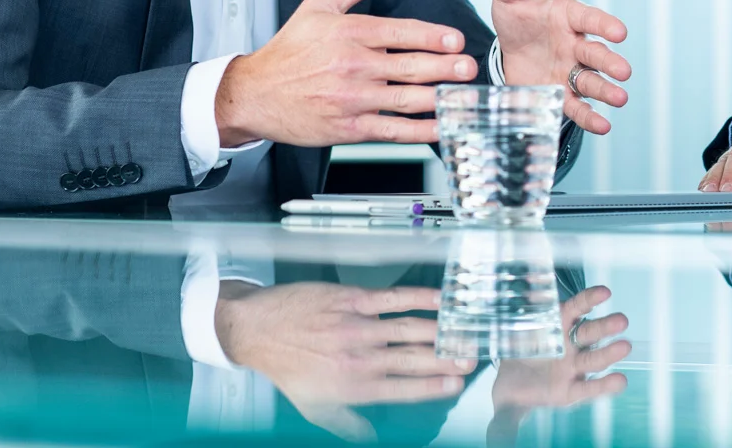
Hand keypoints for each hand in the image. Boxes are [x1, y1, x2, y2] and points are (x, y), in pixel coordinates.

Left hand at [215, 281, 470, 440]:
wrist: (259, 331)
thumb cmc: (288, 370)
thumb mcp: (315, 409)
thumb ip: (349, 425)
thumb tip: (373, 439)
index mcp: (355, 387)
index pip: (404, 389)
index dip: (434, 387)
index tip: (457, 384)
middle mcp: (361, 359)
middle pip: (414, 359)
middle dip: (447, 359)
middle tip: (472, 357)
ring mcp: (359, 327)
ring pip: (410, 329)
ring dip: (441, 331)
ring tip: (464, 332)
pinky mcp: (354, 299)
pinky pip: (394, 298)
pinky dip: (421, 298)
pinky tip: (441, 299)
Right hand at [217, 0, 477, 148]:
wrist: (254, 94)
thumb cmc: (289, 50)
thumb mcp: (318, 6)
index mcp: (350, 32)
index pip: (401, 31)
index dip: (433, 36)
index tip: (456, 39)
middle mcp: (353, 65)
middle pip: (410, 66)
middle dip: (445, 67)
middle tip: (470, 67)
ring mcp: (352, 99)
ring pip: (406, 99)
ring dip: (440, 99)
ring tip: (464, 97)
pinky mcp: (349, 128)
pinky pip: (392, 131)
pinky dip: (420, 131)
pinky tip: (440, 127)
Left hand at [487, 0, 631, 133]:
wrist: (513, 47)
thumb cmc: (518, 16)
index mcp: (568, 16)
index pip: (589, 18)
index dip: (603, 24)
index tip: (620, 32)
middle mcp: (576, 44)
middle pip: (596, 53)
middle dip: (609, 62)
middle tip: (624, 71)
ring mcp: (571, 71)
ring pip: (591, 82)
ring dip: (606, 90)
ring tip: (620, 99)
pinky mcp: (562, 95)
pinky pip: (578, 107)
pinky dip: (590, 117)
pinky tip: (603, 126)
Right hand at [490, 286, 629, 413]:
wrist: (509, 367)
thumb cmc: (514, 394)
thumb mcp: (508, 411)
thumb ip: (506, 426)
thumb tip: (497, 445)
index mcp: (565, 391)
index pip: (588, 390)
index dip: (603, 386)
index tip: (620, 381)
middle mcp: (572, 366)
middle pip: (593, 359)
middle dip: (609, 353)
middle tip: (625, 346)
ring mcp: (568, 342)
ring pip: (589, 334)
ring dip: (605, 327)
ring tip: (621, 321)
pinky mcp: (560, 319)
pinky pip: (577, 309)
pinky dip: (589, 300)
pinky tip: (603, 293)